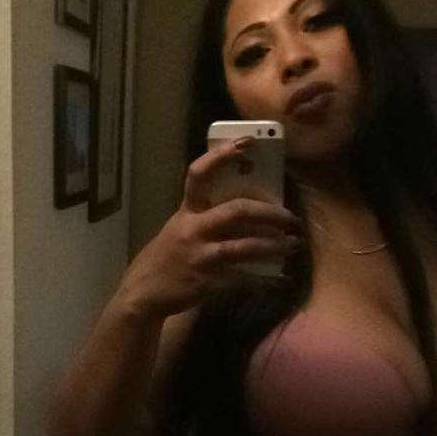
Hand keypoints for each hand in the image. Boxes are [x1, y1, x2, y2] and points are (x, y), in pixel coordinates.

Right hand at [118, 138, 302, 317]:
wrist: (143, 293)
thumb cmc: (166, 257)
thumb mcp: (178, 229)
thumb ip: (205, 217)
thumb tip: (249, 209)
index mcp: (186, 212)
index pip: (199, 174)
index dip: (221, 156)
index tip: (246, 142)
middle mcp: (192, 230)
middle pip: (236, 212)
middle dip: (269, 213)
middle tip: (290, 218)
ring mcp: (200, 256)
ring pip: (245, 247)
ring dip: (274, 246)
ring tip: (293, 246)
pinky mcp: (207, 282)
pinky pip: (244, 279)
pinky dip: (266, 280)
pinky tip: (282, 280)